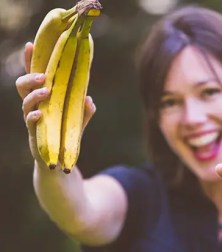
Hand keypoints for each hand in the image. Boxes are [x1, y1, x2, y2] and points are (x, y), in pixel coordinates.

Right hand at [15, 42, 96, 165]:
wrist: (60, 159)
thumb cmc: (66, 132)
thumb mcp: (79, 118)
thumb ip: (85, 109)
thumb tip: (88, 100)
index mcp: (45, 97)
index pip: (36, 75)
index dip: (32, 61)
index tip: (30, 45)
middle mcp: (35, 105)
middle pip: (22, 85)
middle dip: (30, 77)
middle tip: (43, 76)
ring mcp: (33, 119)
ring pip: (24, 102)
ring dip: (34, 95)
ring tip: (47, 91)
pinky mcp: (34, 133)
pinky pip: (29, 122)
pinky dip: (33, 117)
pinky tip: (40, 114)